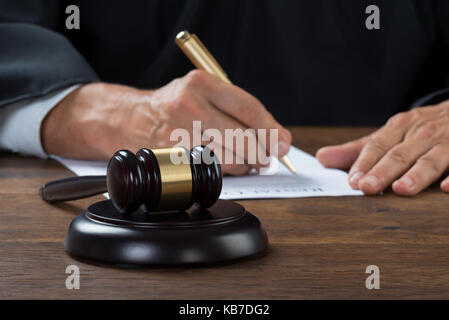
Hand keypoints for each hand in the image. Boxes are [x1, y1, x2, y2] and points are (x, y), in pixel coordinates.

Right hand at [41, 70, 291, 174]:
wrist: (129, 118)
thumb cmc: (174, 105)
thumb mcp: (203, 91)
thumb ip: (238, 108)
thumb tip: (276, 137)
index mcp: (201, 83)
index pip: (248, 107)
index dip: (271, 129)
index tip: (284, 143)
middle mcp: (188, 105)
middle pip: (242, 137)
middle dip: (262, 152)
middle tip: (268, 156)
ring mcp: (178, 133)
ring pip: (230, 158)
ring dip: (246, 164)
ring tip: (246, 160)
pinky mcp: (172, 157)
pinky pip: (212, 171)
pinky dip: (227, 171)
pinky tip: (227, 164)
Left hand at [316, 100, 448, 194]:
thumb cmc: (420, 129)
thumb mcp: (388, 135)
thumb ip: (357, 150)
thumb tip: (322, 158)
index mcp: (400, 127)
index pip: (377, 146)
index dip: (364, 163)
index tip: (352, 181)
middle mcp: (422, 133)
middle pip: (399, 154)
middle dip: (382, 171)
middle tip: (367, 188)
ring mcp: (447, 141)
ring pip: (430, 160)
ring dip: (416, 175)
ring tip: (401, 189)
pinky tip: (447, 189)